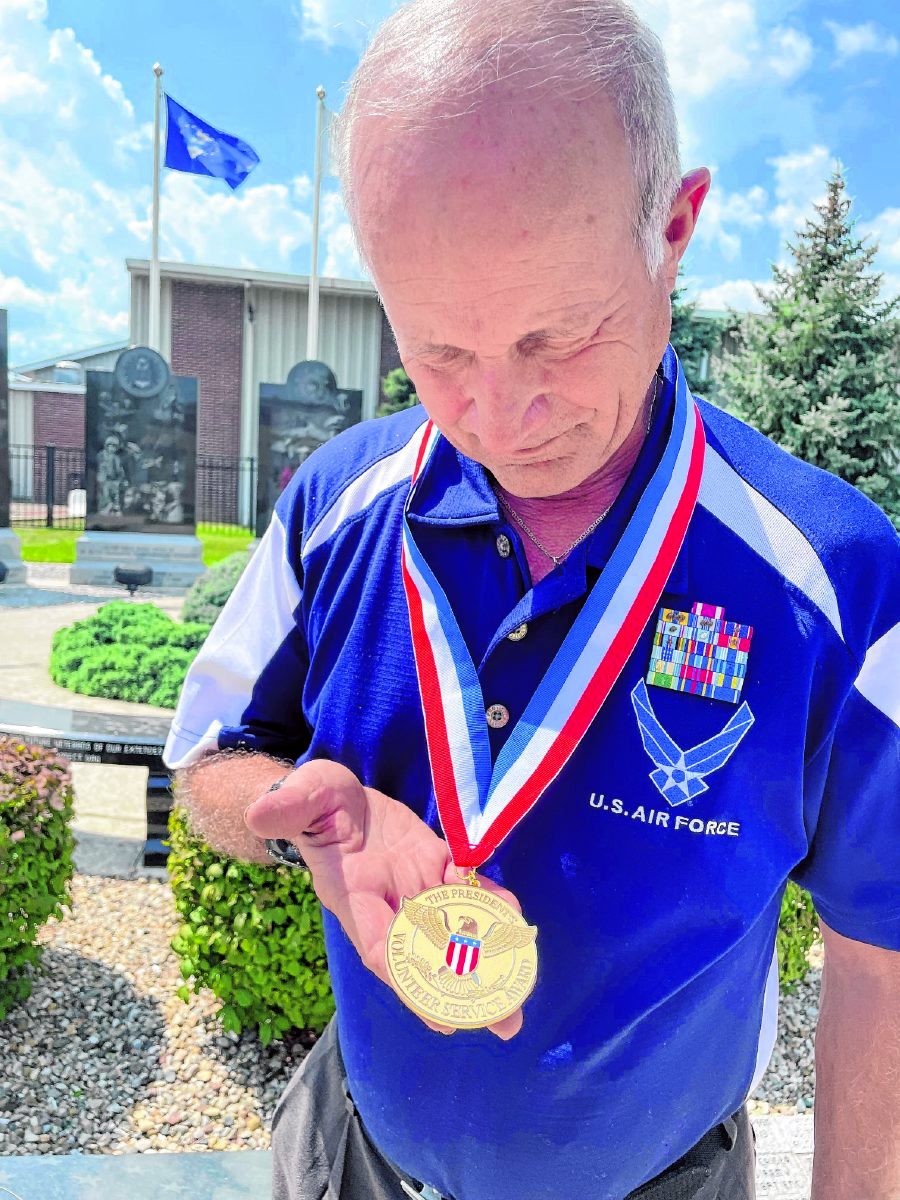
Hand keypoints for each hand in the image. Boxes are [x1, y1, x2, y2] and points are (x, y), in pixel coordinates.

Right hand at [243, 759, 523, 1038]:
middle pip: (431, 956)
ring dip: (487, 959)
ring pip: (455, 931)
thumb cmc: (313, 801)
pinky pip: (468, 890)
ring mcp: (416, 887)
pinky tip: (515, 916)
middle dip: (465, 991)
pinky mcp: (436, 864)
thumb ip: (287, 808)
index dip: (413, 983)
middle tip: (505, 1022)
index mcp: (355, 899)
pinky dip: (492, 903)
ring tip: (519, 991)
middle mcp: (390, 905)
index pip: (385, 950)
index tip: (443, 1017)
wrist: (333, 795)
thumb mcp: (300, 798)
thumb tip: (260, 813)